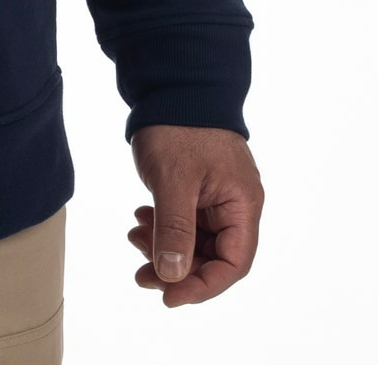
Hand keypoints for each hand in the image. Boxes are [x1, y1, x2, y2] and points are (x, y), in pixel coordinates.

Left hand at [127, 124, 263, 307]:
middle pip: (213, 255)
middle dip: (177, 268)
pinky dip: (164, 225)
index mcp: (243, 204)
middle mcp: (236, 203)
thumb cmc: (178, 126)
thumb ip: (176, 230)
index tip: (168, 297)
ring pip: (196, 238)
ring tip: (134, 238)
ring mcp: (217, 193)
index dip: (202, 286)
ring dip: (166, 246)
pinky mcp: (199, 185)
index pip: (232, 264)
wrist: (171, 81)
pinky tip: (141, 219)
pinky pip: (186, 218)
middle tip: (141, 273)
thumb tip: (173, 276)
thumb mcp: (174, 181)